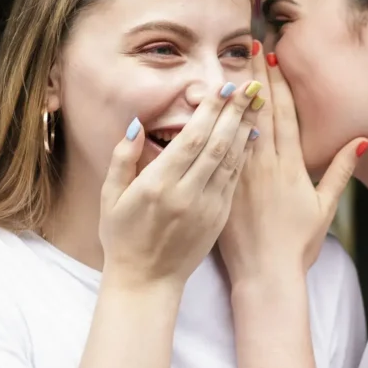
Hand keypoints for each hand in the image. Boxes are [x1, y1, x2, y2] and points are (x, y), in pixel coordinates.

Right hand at [100, 80, 263, 287]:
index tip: (223, 87)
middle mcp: (186, 194)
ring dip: (245, 129)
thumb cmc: (123, 237)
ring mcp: (207, 207)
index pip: (191, 138)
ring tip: (257, 103)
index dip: (210, 111)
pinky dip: (245, 155)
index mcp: (158, 185)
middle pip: (217, 144)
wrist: (147, 282)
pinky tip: (252, 136)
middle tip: (249, 86)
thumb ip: (123, 158)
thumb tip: (136, 124)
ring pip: (231, 160)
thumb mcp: (110, 196)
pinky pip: (235, 180)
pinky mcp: (219, 218)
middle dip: (235, 112)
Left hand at [218, 44, 367, 283]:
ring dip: (234, 94)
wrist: (265, 275)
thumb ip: (339, 171)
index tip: (274, 58)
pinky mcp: (223, 188)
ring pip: (237, 125)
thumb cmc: (297, 245)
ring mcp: (241, 175)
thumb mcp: (325, 207)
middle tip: (250, 46)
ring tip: (229, 63)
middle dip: (257, 77)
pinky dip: (214, 127)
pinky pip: (217, 151)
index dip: (280, 84)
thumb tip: (360, 141)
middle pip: (261, 112)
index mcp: (291, 167)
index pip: (286, 115)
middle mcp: (265, 166)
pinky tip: (208, 107)